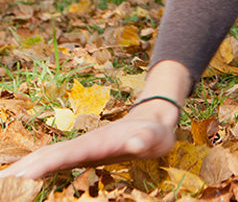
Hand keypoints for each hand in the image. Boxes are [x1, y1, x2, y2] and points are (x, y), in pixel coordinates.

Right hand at [0, 101, 177, 180]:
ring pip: (45, 157)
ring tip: (3, 182)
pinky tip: (20, 179)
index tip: (21, 175)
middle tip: (1, 184)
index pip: (66, 155)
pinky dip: (32, 169)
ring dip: (22, 169)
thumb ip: (146, 140)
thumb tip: (136, 142)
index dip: (44, 165)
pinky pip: (50, 161)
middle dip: (21, 169)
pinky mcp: (80, 154)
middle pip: (46, 155)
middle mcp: (83, 144)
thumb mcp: (156, 138)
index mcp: (97, 142)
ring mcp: (80, 148)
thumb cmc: (156, 133)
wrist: (154, 119)